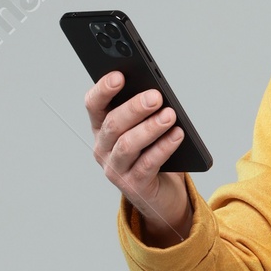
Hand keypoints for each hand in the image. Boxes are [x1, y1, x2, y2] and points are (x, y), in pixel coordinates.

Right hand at [86, 70, 193, 247]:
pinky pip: (147, 164)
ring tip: (170, 115)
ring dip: (151, 128)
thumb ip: (144, 111)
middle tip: (156, 96)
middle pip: (114, 124)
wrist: (161, 194)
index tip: (119, 75)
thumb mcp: (144, 129)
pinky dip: (163, 147)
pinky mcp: (133, 186)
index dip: (103, 89)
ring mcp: (115, 169)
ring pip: (128, 144)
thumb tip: (156, 91)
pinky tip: (177, 135)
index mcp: (101, 128)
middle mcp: (103, 148)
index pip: (93, 104)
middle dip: (135, 108)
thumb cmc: (151, 153)